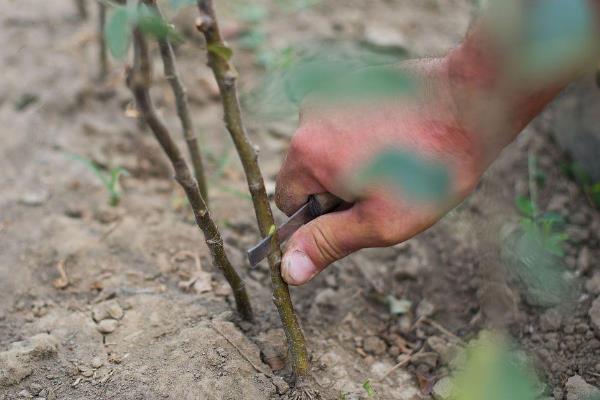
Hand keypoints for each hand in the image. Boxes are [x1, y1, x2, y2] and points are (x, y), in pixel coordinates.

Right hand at [275, 57, 491, 285]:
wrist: (473, 103)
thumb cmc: (430, 170)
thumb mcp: (379, 222)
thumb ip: (328, 243)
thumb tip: (287, 269)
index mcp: (306, 153)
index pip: (288, 200)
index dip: (322, 216)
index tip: (359, 210)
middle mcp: (309, 117)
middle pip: (307, 171)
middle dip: (338, 186)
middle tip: (383, 187)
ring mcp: (332, 94)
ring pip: (326, 147)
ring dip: (351, 160)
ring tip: (396, 160)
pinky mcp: (352, 82)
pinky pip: (343, 122)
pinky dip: (362, 135)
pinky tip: (398, 137)